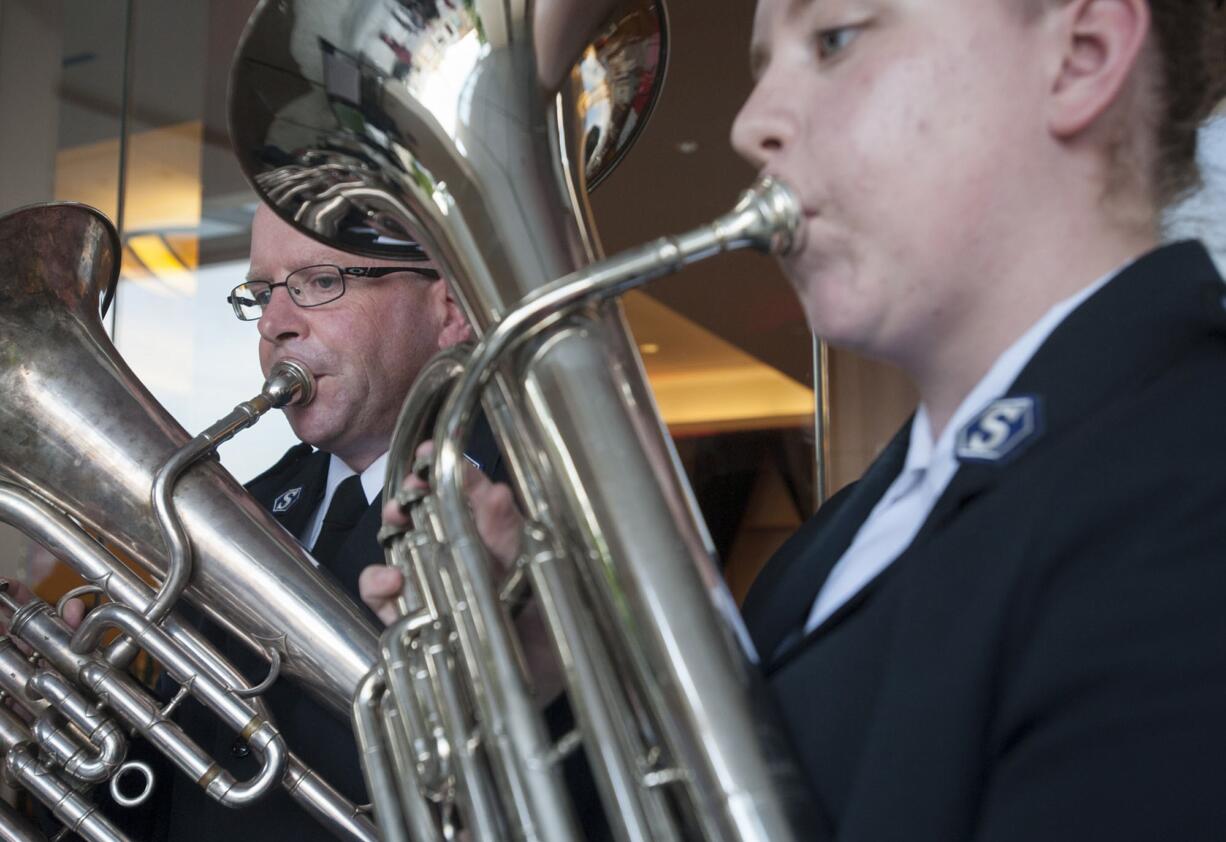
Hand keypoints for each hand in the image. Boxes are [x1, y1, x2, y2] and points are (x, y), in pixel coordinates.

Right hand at [358, 442, 564, 701]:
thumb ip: (510, 536)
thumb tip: (497, 491)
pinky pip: (381, 593)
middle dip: (416, 492)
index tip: (433, 452)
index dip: (450, 471)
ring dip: (394, 525)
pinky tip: (394, 580)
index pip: (469, 496)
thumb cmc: (541, 626)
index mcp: (492, 538)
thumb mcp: (532, 575)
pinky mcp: (407, 615)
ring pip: (399, 544)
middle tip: (412, 482)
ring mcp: (429, 583)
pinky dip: (379, 582)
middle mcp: (456, 555)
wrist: (531, 685)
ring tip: (397, 517)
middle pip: (428, 513)